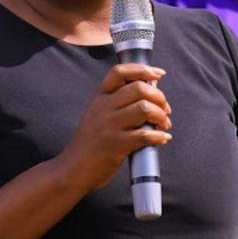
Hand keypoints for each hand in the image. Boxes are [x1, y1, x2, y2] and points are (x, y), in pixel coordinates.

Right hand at [58, 63, 171, 193]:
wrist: (72, 169)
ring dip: (161, 115)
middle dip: (159, 97)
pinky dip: (159, 136)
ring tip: (164, 124)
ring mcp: (109, 126)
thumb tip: (151, 90)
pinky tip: (162, 138)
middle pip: (138, 88)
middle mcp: (104, 108)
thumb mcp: (97, 115)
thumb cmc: (90, 143)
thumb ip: (118, 102)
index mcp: (99, 98)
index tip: (158, 74)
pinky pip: (145, 135)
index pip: (119, 72)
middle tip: (165, 109)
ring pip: (144, 108)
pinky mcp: (116, 145)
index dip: (142, 69)